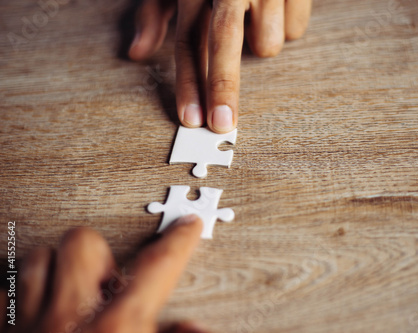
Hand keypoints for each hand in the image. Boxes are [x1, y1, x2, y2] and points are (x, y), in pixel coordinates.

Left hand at [1, 215, 208, 332]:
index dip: (178, 242)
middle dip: (98, 254)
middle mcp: (70, 317)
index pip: (158, 269)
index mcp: (117, 329)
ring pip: (37, 258)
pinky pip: (1, 293)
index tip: (187, 226)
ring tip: (68, 291)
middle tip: (105, 277)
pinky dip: (16, 296)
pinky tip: (30, 313)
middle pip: (83, 242)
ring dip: (55, 270)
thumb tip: (196, 328)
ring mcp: (27, 324)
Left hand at [129, 0, 311, 132]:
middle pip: (225, 43)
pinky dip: (287, 26)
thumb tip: (137, 52)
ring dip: (262, 42)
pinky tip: (277, 7)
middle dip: (224, 89)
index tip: (191, 119)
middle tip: (224, 125)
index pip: (189, 40)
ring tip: (258, 16)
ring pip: (268, 45)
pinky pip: (296, 30)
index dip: (189, 83)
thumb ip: (155, 12)